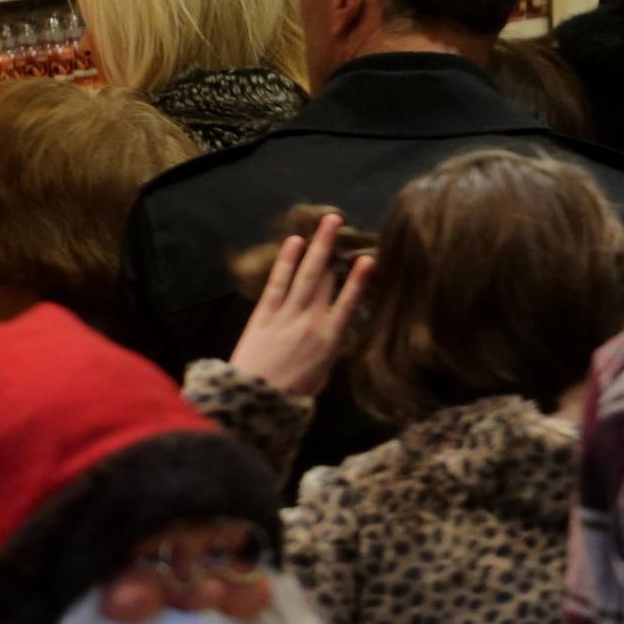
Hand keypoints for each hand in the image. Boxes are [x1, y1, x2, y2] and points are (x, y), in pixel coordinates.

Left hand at [228, 213, 374, 400]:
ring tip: (325, 223)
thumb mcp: (322, 373)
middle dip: (333, 249)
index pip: (348, 302)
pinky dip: (286, 262)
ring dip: (316, 246)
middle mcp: (311, 321)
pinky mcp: (263, 315)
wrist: (254, 401)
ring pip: (305, 275)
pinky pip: (278, 283)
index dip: (358, 279)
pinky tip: (294, 242)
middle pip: (324, 279)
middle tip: (338, 222)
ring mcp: (286, 315)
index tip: (368, 259)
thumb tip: (334, 331)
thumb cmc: (293, 394)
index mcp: (330, 339)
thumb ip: (328, 348)